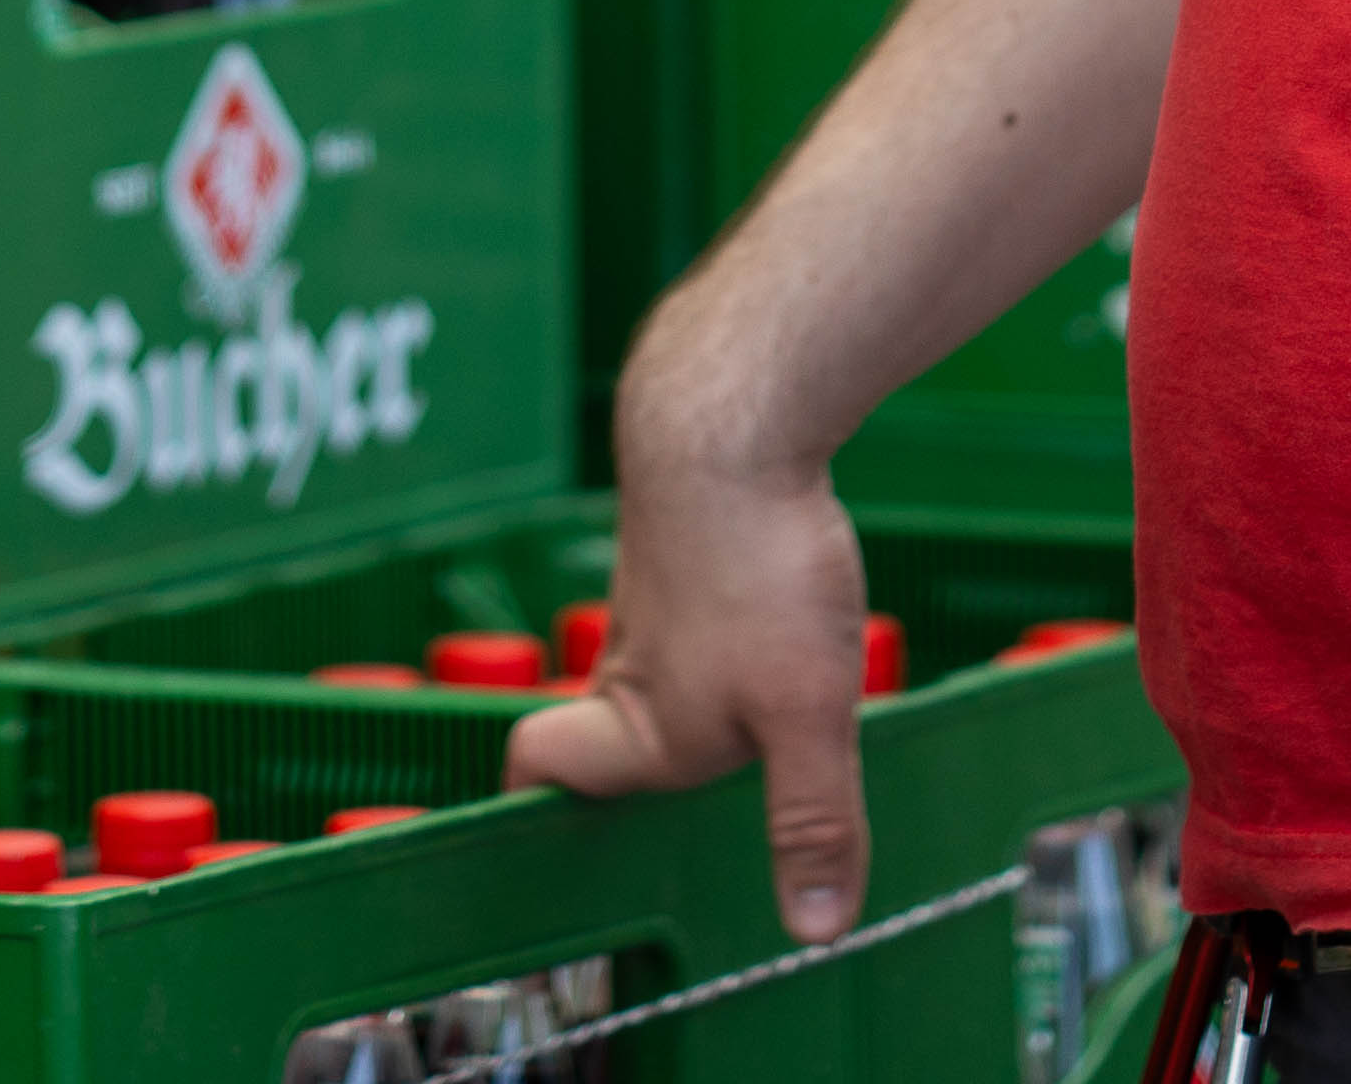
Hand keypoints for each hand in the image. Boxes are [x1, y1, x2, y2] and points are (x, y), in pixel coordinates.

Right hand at [502, 411, 873, 942]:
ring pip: (653, 663)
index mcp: (638, 723)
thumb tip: (815, 932)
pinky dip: (721, 624)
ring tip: (751, 717)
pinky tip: (770, 613)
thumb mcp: (808, 710)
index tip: (538, 833)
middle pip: (607, 729)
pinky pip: (692, 605)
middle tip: (689, 800)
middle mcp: (629, 662)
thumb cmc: (753, 566)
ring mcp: (652, 594)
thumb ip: (812, 821)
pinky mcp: (686, 538)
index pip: (543, 770)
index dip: (535, 802)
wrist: (733, 419)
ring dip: (688, 692)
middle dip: (641, 765)